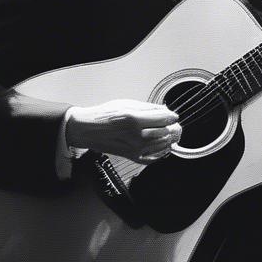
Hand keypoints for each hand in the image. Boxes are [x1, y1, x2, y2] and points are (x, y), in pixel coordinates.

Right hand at [65, 100, 181, 163]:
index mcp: (134, 119)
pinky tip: (162, 146)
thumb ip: (148, 108)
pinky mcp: (132, 157)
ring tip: (169, 133)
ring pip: (163, 145)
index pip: (164, 119)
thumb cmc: (104, 115)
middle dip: (173, 128)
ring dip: (169, 139)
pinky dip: (161, 152)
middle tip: (173, 125)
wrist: (88, 130)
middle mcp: (136, 136)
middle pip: (166, 133)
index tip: (172, 116)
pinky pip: (154, 158)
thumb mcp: (126, 103)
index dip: (171, 117)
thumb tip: (164, 110)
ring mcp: (135, 148)